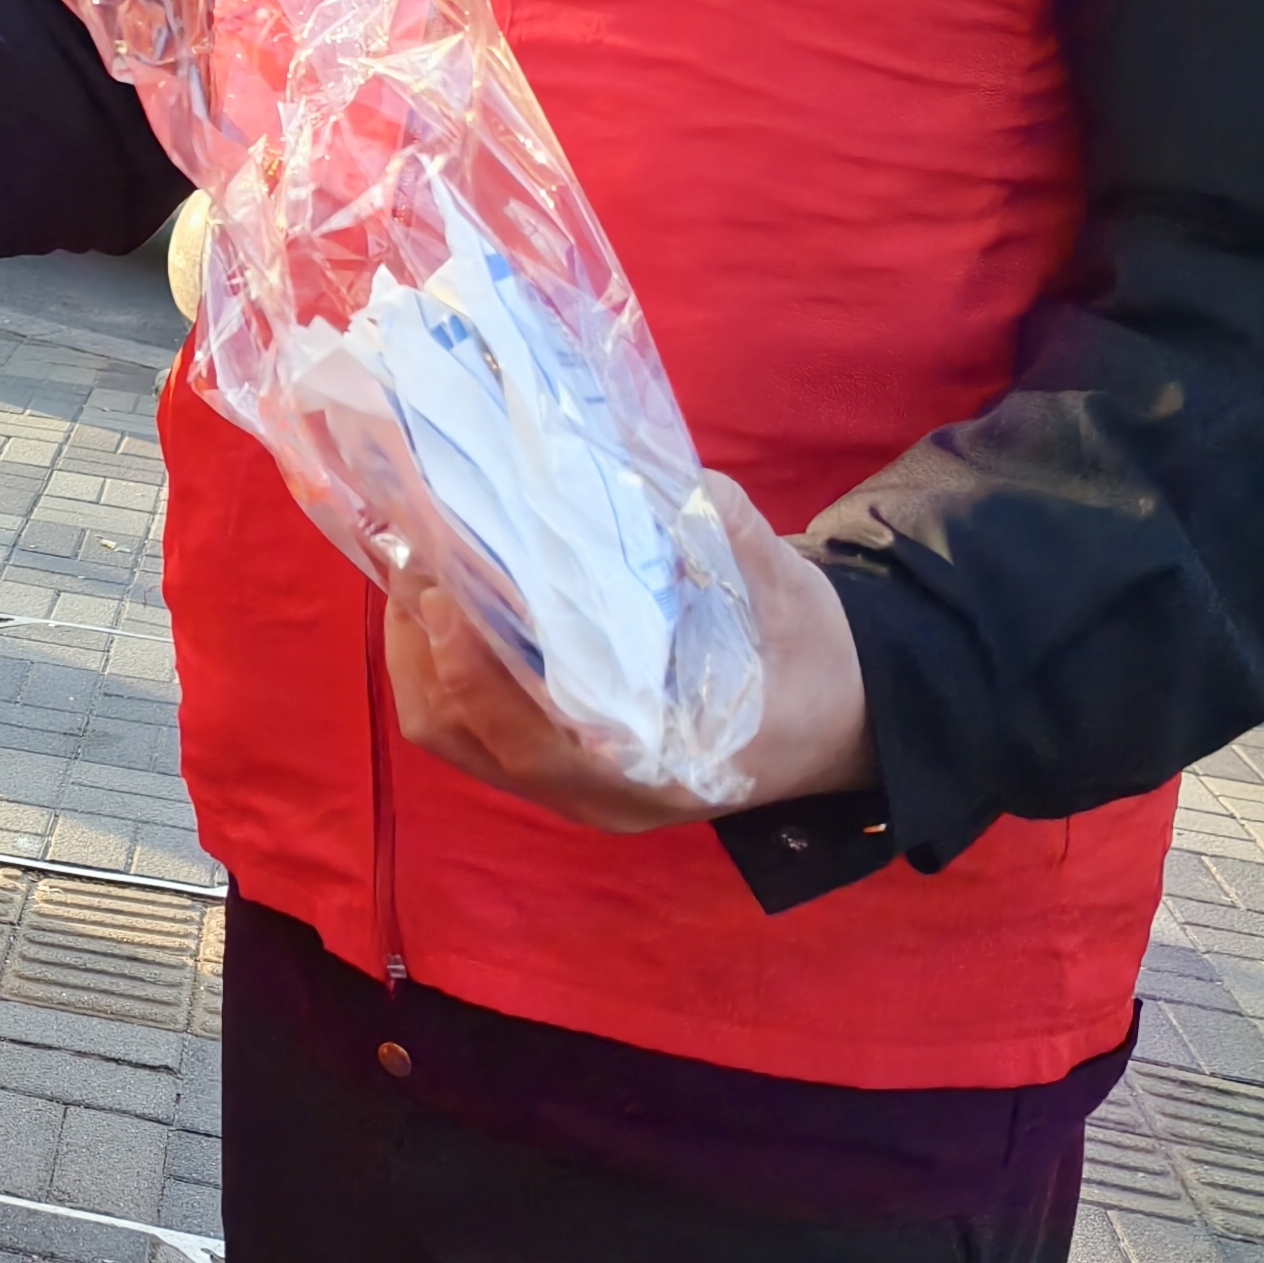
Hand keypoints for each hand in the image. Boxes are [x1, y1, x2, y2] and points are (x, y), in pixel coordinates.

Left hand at [378, 475, 870, 830]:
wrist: (847, 712)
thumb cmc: (811, 656)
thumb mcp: (782, 591)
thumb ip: (715, 534)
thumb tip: (634, 466)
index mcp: (660, 769)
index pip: (534, 740)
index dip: (476, 671)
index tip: (446, 589)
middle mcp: (601, 796)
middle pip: (466, 738)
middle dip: (424, 648)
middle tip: (416, 556)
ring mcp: (573, 790)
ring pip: (455, 737)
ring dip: (421, 658)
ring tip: (418, 572)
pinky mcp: (558, 768)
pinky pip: (470, 731)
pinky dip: (442, 669)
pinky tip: (447, 603)